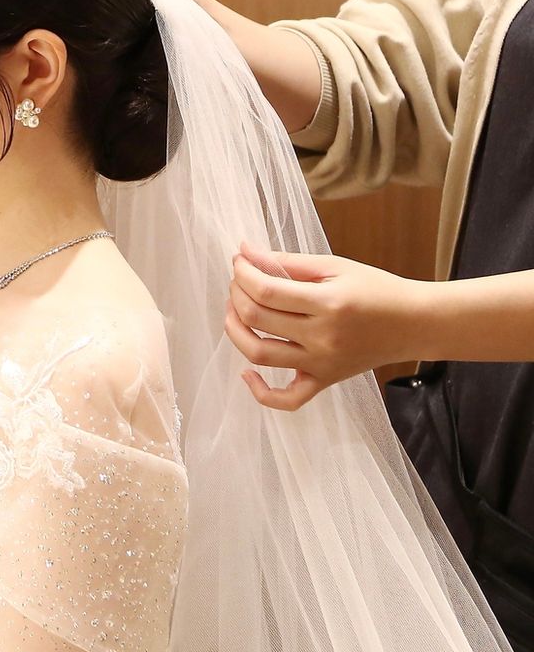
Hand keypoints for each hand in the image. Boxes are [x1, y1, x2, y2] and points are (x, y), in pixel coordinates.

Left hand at [224, 242, 424, 409]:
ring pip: (259, 354)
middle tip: (238, 279)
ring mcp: (322, 364)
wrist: (415, 323)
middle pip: (257, 318)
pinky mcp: (325, 381)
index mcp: (327, 304)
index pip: (266, 290)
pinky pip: (287, 399)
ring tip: (234, 310)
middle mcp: (322, 337)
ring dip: (235, 330)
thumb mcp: (335, 266)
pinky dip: (260, 392)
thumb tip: (245, 252)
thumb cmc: (377, 289)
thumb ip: (288, 261)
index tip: (238, 260)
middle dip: (236, 293)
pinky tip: (247, 373)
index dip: (243, 273)